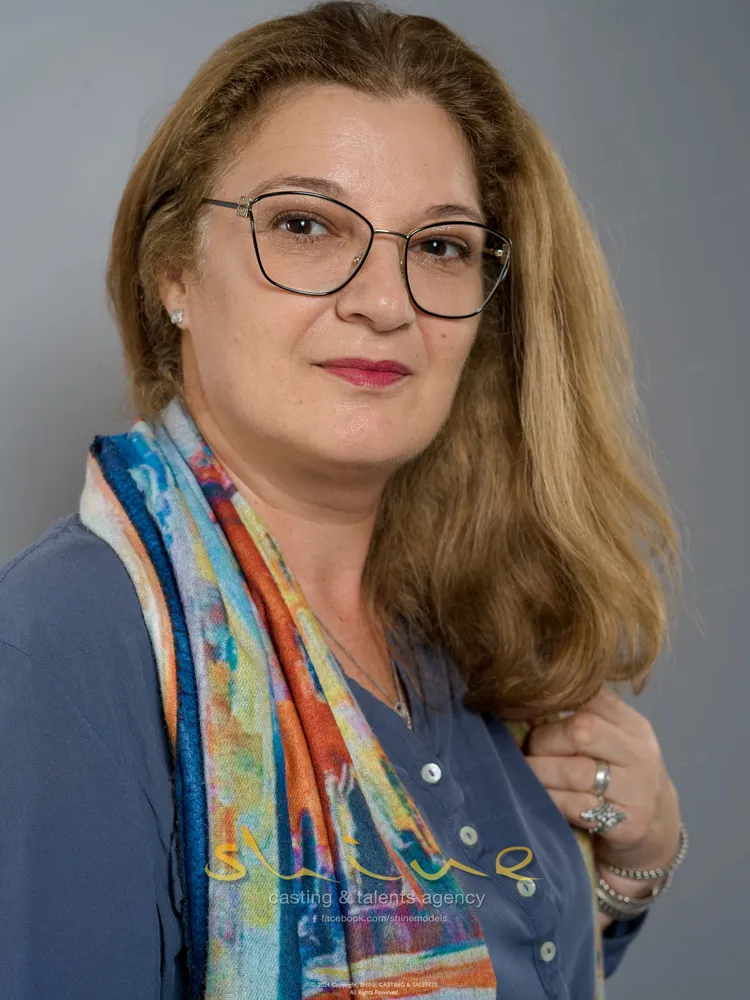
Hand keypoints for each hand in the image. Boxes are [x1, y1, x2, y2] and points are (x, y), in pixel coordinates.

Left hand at [524, 685, 681, 880]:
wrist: (658, 829)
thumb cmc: (620, 776)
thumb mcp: (612, 741)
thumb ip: (581, 719)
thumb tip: (524, 705)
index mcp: (633, 725)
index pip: (593, 696)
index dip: (553, 701)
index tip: (525, 710)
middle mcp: (640, 754)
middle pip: (582, 731)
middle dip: (543, 740)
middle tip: (526, 750)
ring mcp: (639, 790)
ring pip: (576, 771)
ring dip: (540, 772)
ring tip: (525, 772)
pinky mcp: (630, 823)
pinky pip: (577, 806)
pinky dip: (550, 799)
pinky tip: (540, 797)